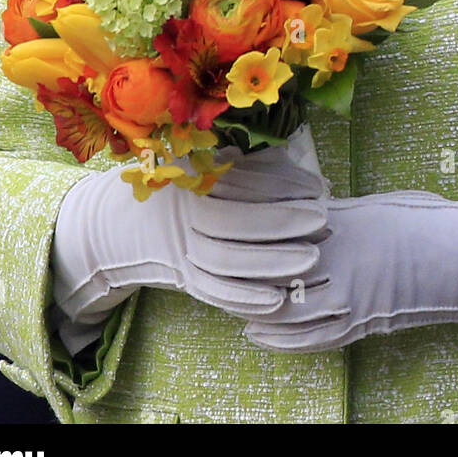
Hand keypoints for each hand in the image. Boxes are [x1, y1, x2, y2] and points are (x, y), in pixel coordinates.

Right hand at [51, 141, 328, 328]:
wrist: (134, 223)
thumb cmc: (187, 184)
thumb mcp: (209, 159)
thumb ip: (245, 159)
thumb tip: (289, 156)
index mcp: (188, 176)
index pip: (239, 181)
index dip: (280, 184)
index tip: (317, 188)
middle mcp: (180, 212)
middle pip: (233, 221)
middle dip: (281, 223)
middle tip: (323, 222)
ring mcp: (179, 248)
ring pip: (225, 262)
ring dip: (271, 263)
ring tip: (310, 260)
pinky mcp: (184, 278)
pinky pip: (214, 293)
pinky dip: (245, 299)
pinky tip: (278, 300)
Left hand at [243, 190, 457, 353]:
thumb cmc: (417, 220)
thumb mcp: (367, 206)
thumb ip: (329, 212)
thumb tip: (295, 207)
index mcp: (340, 222)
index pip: (279, 230)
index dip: (248, 234)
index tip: (224, 229)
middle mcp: (341, 258)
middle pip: (277, 269)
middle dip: (247, 273)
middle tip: (217, 271)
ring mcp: (353, 294)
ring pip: (290, 308)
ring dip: (258, 308)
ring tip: (233, 306)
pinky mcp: (365, 321)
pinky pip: (316, 338)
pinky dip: (284, 339)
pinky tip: (260, 335)